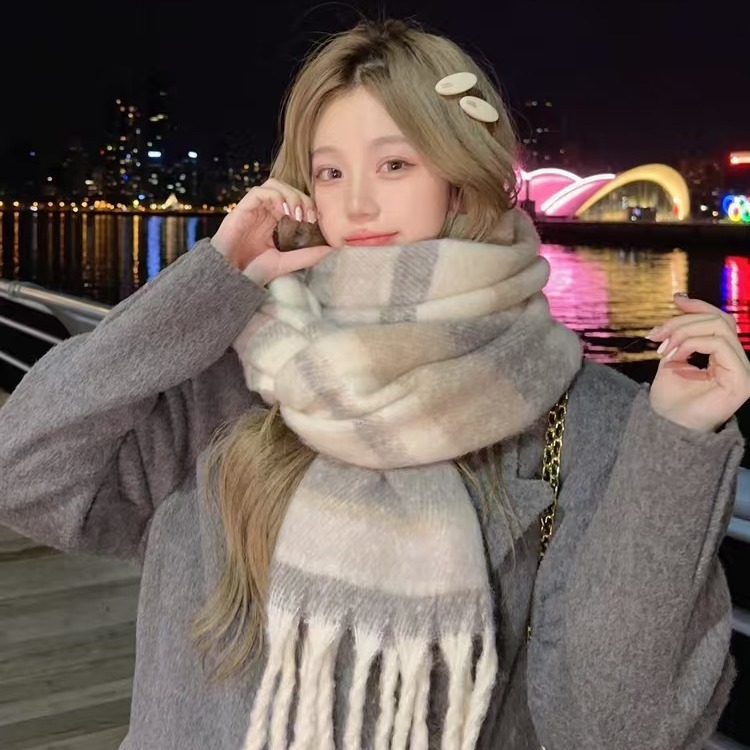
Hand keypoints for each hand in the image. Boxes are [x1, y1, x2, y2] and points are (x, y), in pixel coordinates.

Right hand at [211, 178, 332, 284]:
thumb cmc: (253, 271)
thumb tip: (332, 249)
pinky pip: (259, 191)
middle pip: (287, 189)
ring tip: (298, 214)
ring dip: (291, 195)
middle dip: (303, 199)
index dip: (308, 205)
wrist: (230, 278)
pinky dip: (275, 196)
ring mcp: (253, 209)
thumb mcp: (286, 263)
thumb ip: (307, 255)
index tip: (317, 220)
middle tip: (310, 216)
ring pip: (275, 185)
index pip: (294, 201)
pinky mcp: (242, 209)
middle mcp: (264, 212)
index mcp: (274, 221)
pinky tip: (285, 212)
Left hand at [647, 294, 749, 431]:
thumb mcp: (672, 357)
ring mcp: (743, 371)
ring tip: (662, 348)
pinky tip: (673, 355)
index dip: (699, 306)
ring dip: (683, 332)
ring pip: (720, 329)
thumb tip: (681, 301)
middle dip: (682, 321)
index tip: (676, 299)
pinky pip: (720, 345)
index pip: (720, 321)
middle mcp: (737, 362)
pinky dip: (692, 343)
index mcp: (723, 357)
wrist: (666, 428)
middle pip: (719, 321)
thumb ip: (681, 334)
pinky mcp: (742, 379)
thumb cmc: (669, 400)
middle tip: (655, 334)